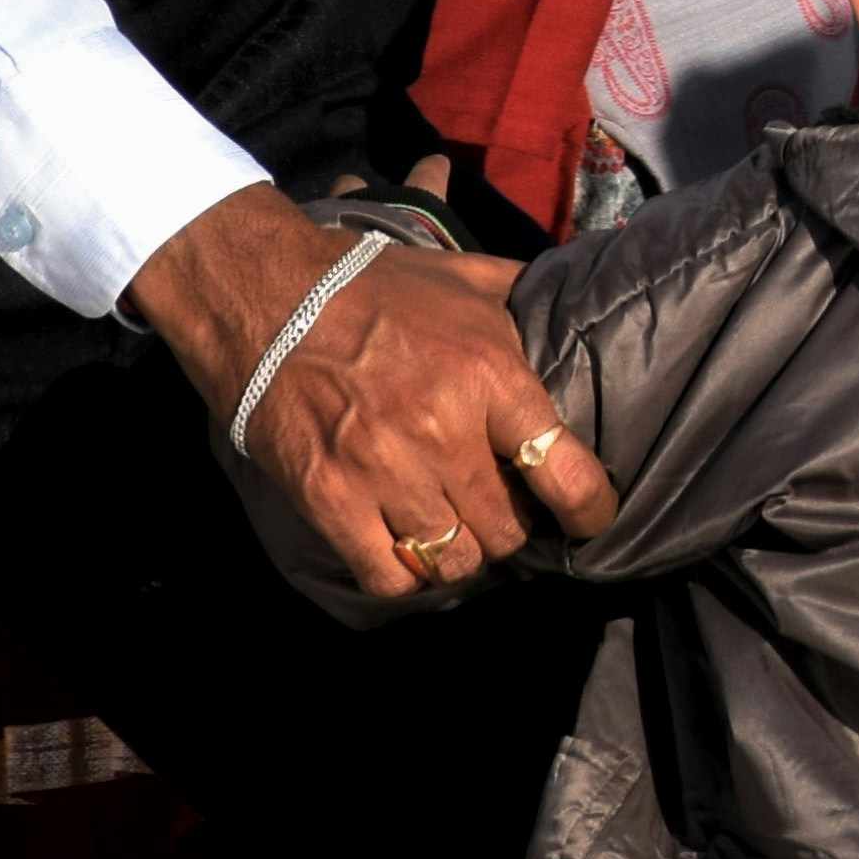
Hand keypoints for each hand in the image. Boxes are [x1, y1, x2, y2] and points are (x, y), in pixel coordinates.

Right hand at [133, 183, 616, 610]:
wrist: (266, 294)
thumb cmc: (374, 287)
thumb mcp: (466, 281)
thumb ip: (526, 302)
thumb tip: (583, 304)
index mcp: (489, 374)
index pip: (565, 472)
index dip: (591, 508)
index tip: (592, 519)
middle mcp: (442, 431)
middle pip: (509, 531)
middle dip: (512, 526)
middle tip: (498, 509)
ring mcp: (382, 471)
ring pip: (455, 561)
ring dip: (460, 552)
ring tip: (452, 527)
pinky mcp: (329, 499)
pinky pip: (387, 577)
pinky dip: (402, 574)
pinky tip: (403, 548)